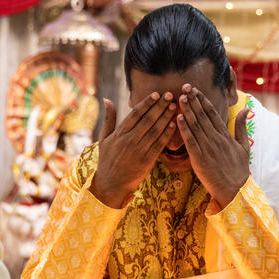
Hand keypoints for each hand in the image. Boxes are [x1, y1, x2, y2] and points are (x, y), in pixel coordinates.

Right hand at [89, 92, 178, 207]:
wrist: (111, 184)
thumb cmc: (107, 160)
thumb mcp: (104, 138)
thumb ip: (108, 118)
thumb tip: (107, 99)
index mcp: (119, 133)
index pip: (135, 114)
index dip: (147, 103)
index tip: (156, 94)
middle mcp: (129, 140)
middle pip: (147, 120)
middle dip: (159, 106)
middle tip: (170, 95)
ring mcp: (139, 151)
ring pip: (155, 130)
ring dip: (165, 117)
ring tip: (174, 107)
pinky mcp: (147, 161)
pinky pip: (159, 144)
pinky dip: (167, 134)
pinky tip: (174, 124)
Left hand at [176, 85, 250, 207]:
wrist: (235, 190)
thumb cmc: (238, 169)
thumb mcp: (244, 146)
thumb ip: (241, 127)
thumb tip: (246, 109)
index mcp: (225, 135)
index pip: (212, 113)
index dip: (203, 100)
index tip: (196, 89)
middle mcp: (216, 139)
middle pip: (202, 115)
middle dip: (193, 100)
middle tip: (185, 87)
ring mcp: (208, 148)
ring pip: (195, 125)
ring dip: (187, 110)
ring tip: (180, 97)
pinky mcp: (200, 158)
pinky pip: (190, 141)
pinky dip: (184, 129)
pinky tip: (178, 118)